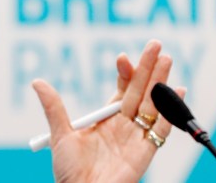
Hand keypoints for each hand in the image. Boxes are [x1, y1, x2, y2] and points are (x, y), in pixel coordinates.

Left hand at [33, 39, 185, 182]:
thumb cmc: (69, 172)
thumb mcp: (60, 134)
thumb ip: (54, 107)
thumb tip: (37, 82)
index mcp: (106, 119)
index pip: (121, 89)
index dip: (125, 72)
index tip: (122, 57)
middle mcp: (124, 125)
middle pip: (140, 91)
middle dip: (148, 68)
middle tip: (155, 44)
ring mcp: (137, 137)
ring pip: (152, 103)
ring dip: (161, 81)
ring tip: (167, 58)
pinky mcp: (146, 151)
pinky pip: (161, 128)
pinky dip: (170, 111)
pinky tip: (179, 90)